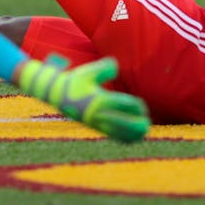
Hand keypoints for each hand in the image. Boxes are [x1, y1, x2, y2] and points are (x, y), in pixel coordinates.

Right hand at [18, 56, 149, 142]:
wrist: (57, 95)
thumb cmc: (75, 81)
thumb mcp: (88, 72)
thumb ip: (104, 68)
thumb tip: (115, 67)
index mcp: (99, 100)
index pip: (123, 106)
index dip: (136, 107)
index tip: (142, 106)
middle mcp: (99, 114)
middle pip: (124, 123)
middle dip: (137, 123)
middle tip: (146, 120)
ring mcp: (97, 122)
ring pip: (118, 133)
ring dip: (133, 133)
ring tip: (144, 131)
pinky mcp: (95, 127)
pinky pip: (112, 136)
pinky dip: (124, 138)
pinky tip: (134, 138)